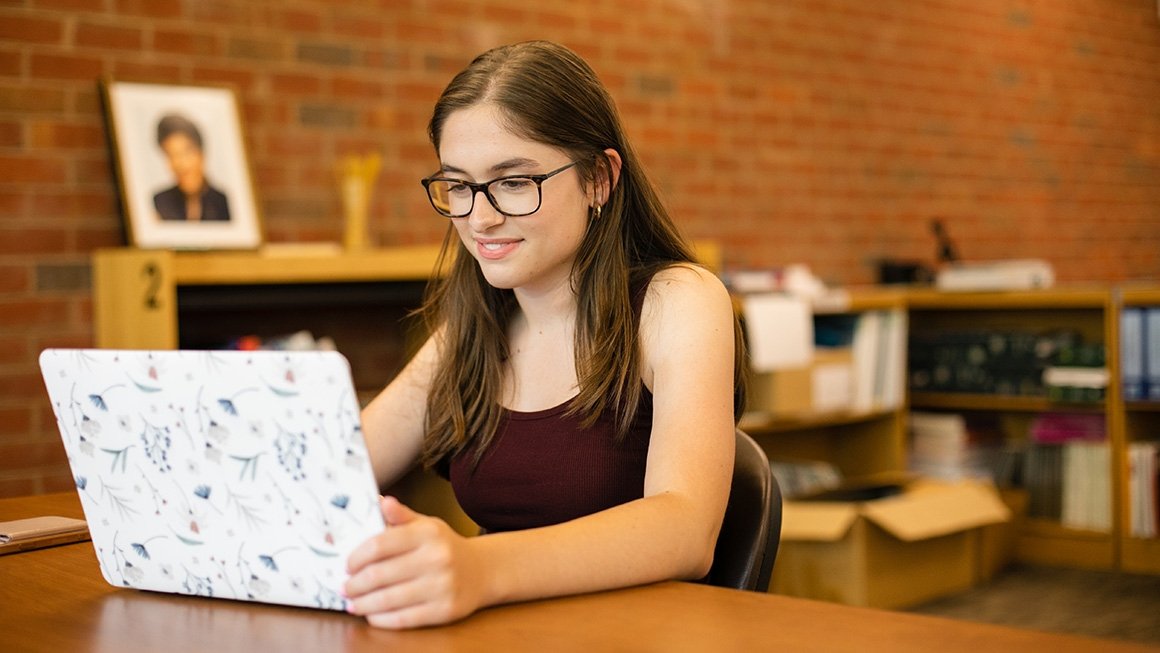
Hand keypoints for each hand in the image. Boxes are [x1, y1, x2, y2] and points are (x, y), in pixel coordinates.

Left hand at [343, 496, 486, 628]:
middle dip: (355, 584)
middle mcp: (437, 558)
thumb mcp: (426, 525)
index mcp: (428, 533)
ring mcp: (442, 586)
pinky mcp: (444, 610)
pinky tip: (371, 615)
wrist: (481, 571)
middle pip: (380, 574)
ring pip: (389, 599)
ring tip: (352, 603)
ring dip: (363, 604)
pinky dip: (381, 619)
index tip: (346, 565)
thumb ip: (400, 515)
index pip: (380, 544)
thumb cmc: (443, 547)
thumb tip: (380, 501)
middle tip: (344, 587)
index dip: (356, 557)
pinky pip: (403, 619)